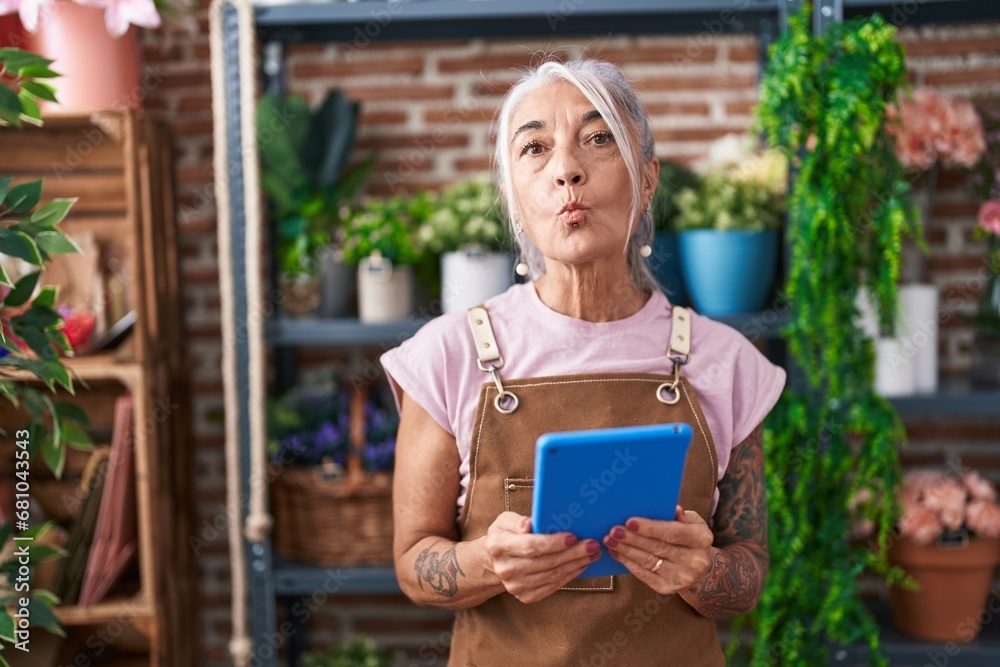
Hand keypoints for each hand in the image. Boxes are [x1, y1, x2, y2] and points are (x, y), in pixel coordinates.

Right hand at [485, 511, 600, 603]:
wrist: (495, 561)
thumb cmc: (506, 536)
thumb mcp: (505, 521)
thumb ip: (517, 521)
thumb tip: (529, 524)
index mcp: (499, 546)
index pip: (531, 546)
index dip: (554, 543)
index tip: (573, 537)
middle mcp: (506, 569)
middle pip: (546, 562)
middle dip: (573, 553)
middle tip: (592, 545)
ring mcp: (515, 586)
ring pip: (552, 575)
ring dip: (575, 564)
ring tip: (591, 554)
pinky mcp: (525, 596)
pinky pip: (552, 586)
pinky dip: (569, 576)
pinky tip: (580, 565)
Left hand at [602, 505, 713, 595]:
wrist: (700, 568)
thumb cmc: (690, 538)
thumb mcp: (693, 522)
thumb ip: (682, 516)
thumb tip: (672, 509)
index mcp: (701, 539)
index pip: (673, 533)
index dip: (650, 528)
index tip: (629, 521)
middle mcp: (695, 561)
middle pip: (658, 548)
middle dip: (632, 539)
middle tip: (614, 531)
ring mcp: (682, 578)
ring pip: (648, 562)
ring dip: (626, 551)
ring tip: (610, 541)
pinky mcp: (668, 589)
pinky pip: (644, 574)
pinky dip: (628, 563)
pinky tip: (617, 553)